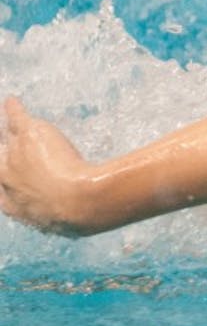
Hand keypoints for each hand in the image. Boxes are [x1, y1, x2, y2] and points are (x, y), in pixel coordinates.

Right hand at [0, 97, 95, 236]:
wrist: (80, 203)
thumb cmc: (78, 215)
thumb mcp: (65, 223)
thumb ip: (61, 217)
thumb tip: (77, 221)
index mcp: (11, 204)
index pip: (1, 188)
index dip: (3, 181)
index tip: (6, 176)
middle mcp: (6, 178)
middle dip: (1, 157)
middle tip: (2, 152)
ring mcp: (14, 155)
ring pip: (8, 140)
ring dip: (8, 132)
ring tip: (9, 124)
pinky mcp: (28, 136)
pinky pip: (17, 118)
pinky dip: (15, 110)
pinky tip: (13, 102)